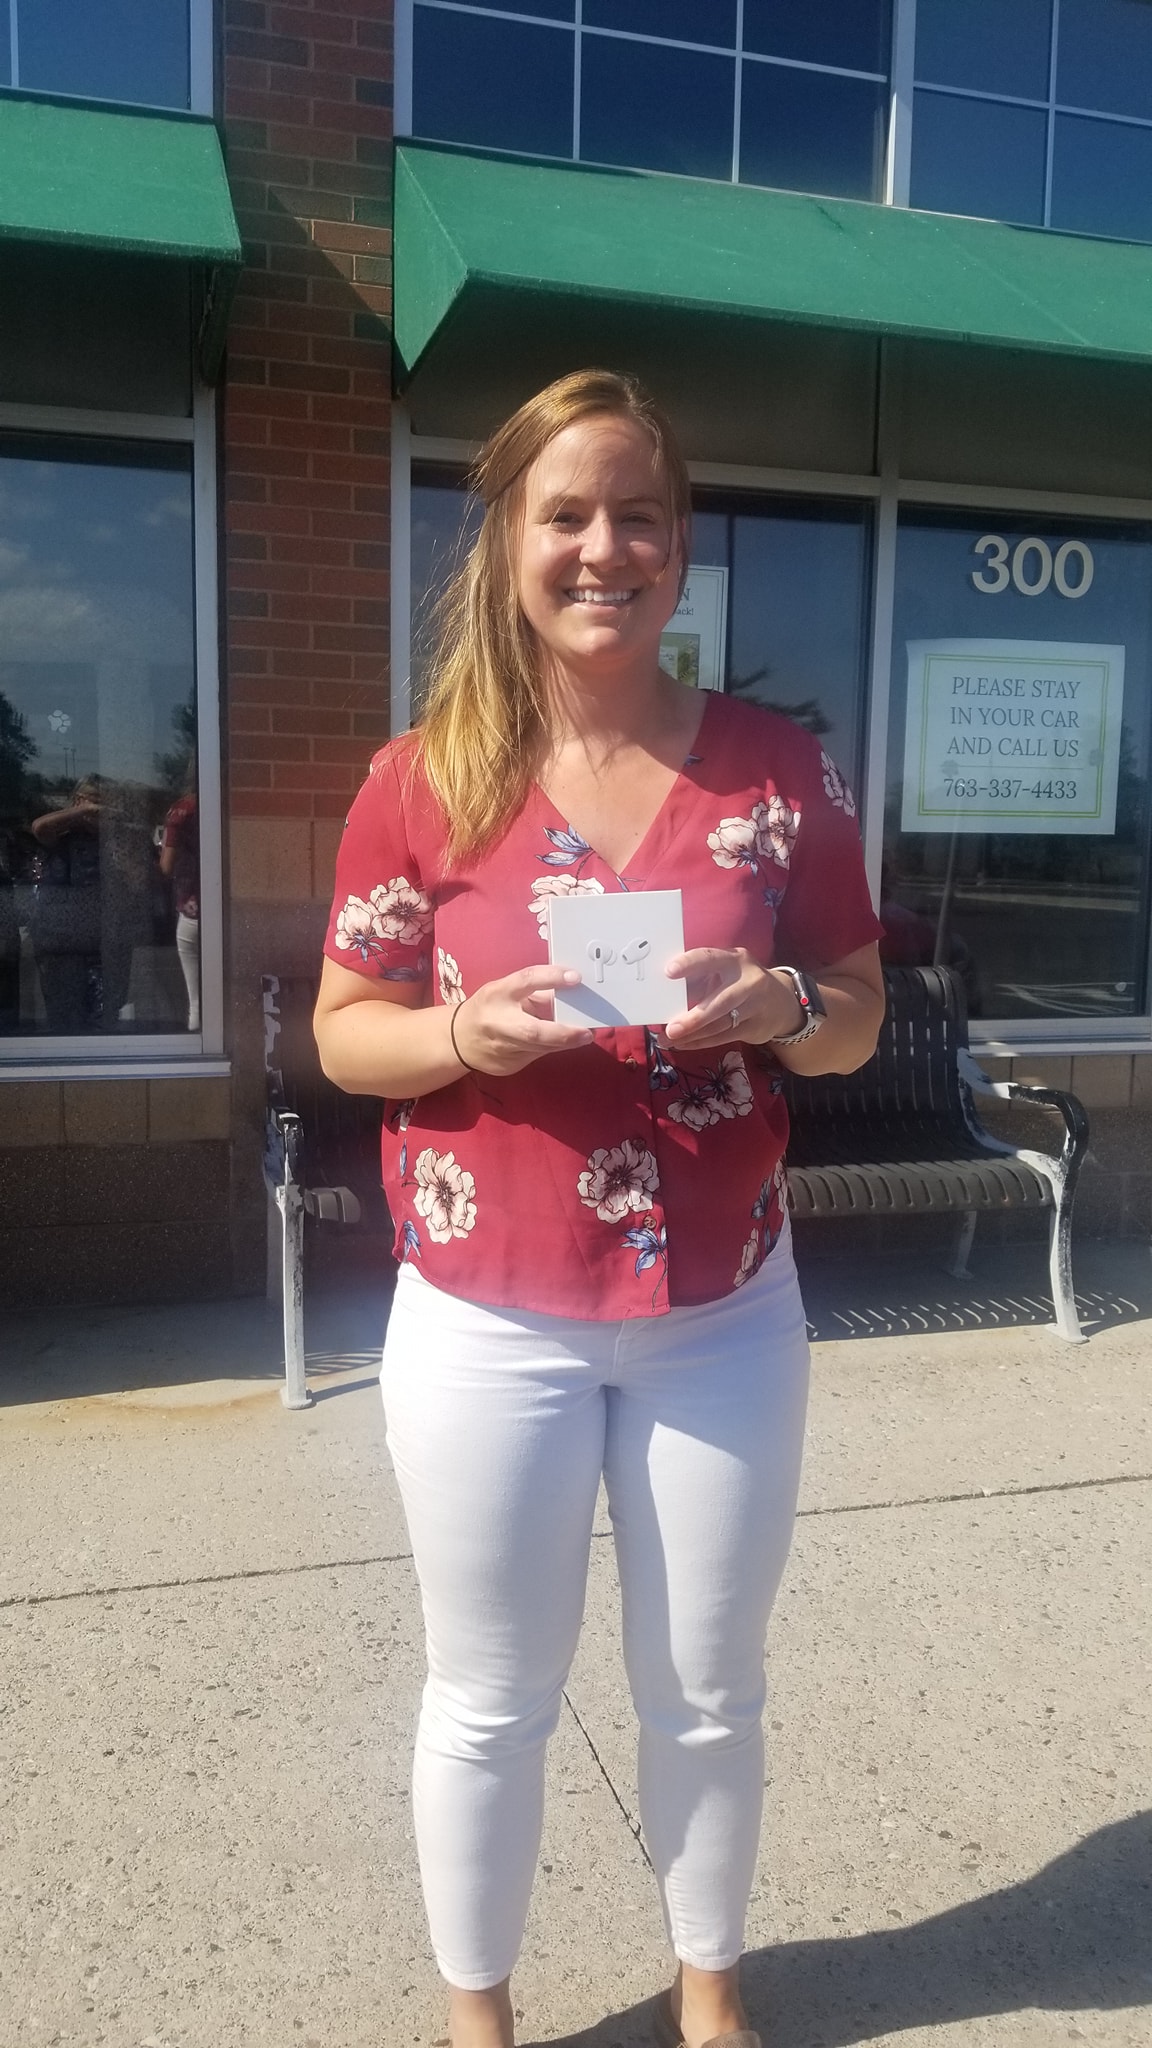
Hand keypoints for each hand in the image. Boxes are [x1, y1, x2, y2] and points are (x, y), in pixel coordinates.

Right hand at [452, 964, 593, 1075]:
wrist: (458, 1039)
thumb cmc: (488, 1008)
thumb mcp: (506, 990)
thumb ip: (535, 990)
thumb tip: (568, 990)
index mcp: (497, 994)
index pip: (525, 981)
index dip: (550, 977)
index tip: (575, 978)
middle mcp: (498, 1022)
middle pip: (534, 1031)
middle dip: (564, 1034)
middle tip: (587, 1032)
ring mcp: (501, 1049)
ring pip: (540, 1048)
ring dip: (564, 1042)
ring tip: (581, 1035)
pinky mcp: (508, 1065)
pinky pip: (536, 1056)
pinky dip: (549, 1048)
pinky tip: (555, 1042)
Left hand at [662, 946, 800, 1052]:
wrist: (782, 1001)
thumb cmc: (741, 982)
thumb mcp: (726, 971)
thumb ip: (701, 978)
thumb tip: (665, 994)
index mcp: (735, 959)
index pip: (710, 959)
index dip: (689, 964)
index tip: (669, 971)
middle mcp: (749, 981)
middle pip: (720, 1001)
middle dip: (694, 1018)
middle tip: (670, 1028)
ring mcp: (756, 1005)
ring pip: (721, 1024)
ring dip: (692, 1034)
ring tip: (668, 1039)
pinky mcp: (757, 1027)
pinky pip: (724, 1037)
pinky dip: (701, 1042)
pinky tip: (684, 1044)